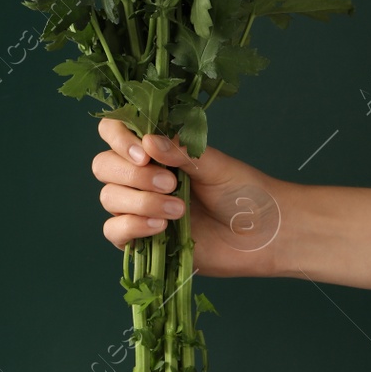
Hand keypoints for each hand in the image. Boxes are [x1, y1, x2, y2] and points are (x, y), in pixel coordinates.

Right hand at [92, 118, 288, 277]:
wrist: (267, 234)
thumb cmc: (246, 193)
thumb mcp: (215, 164)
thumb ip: (180, 151)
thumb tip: (146, 141)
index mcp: (155, 151)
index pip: (113, 133)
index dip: (118, 139)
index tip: (143, 154)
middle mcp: (140, 176)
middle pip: (104, 166)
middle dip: (132, 175)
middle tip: (169, 183)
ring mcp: (138, 207)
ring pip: (109, 198)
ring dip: (140, 202)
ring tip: (179, 210)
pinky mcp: (142, 238)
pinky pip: (114, 231)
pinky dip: (132, 227)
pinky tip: (160, 227)